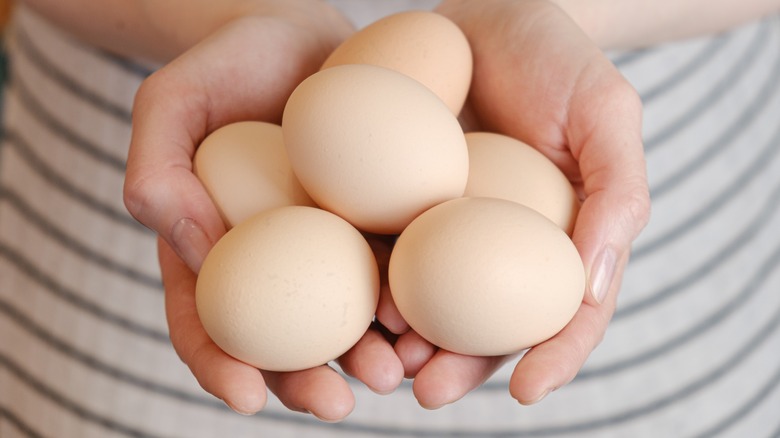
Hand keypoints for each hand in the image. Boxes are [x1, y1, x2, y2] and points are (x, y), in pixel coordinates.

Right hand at [125, 5, 403, 419]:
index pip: (208, 320)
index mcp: (217, 247)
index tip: (246, 397)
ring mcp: (335, 246)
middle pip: (285, 338)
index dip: (221, 365)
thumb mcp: (174, 100)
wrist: (309, 35)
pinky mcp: (385, 223)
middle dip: (307, 380)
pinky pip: (399, 268)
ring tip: (398, 371)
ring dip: (370, 356)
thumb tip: (182, 241)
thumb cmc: (232, 63)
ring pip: (348, 317)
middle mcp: (278, 259)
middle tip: (337, 402)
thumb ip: (158, 166)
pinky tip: (433, 319)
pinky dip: (414, 303)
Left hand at [386, 0, 650, 407]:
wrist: (491, 11)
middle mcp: (501, 245)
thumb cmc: (560, 59)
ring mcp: (448, 227)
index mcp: (559, 238)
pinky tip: (352, 299)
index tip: (528, 392)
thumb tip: (590, 288)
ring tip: (383, 359)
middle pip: (486, 323)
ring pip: (430, 300)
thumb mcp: (608, 114)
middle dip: (460, 366)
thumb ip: (616, 195)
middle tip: (428, 392)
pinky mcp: (398, 199)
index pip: (564, 312)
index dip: (553, 357)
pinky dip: (370, 281)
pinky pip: (385, 247)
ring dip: (406, 340)